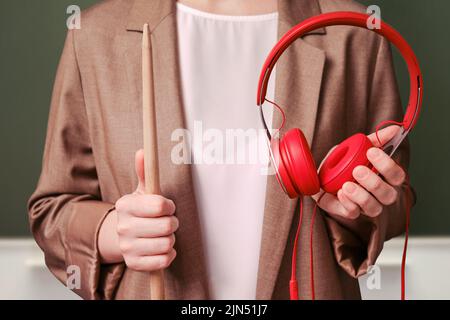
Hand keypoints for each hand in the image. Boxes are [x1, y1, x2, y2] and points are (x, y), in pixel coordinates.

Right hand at [98, 150, 177, 270]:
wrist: (124, 237)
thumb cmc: (141, 210)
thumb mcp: (143, 190)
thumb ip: (145, 171)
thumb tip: (143, 150)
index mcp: (125, 205)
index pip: (160, 206)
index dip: (169, 206)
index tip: (167, 207)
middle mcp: (123, 227)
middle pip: (167, 226)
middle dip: (172, 223)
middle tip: (167, 222)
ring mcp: (127, 247)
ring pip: (167, 243)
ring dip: (171, 239)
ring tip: (163, 234)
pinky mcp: (134, 264)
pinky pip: (163, 261)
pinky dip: (168, 255)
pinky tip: (161, 248)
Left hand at [313, 126, 405, 219]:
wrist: (319, 175)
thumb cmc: (343, 163)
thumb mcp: (356, 148)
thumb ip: (375, 140)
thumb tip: (395, 129)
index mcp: (385, 178)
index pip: (397, 176)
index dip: (387, 165)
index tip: (371, 152)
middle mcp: (379, 194)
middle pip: (389, 195)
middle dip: (374, 183)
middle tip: (357, 170)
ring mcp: (365, 205)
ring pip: (374, 208)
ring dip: (361, 195)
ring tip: (347, 184)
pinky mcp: (349, 212)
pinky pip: (354, 212)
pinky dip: (348, 203)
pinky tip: (340, 192)